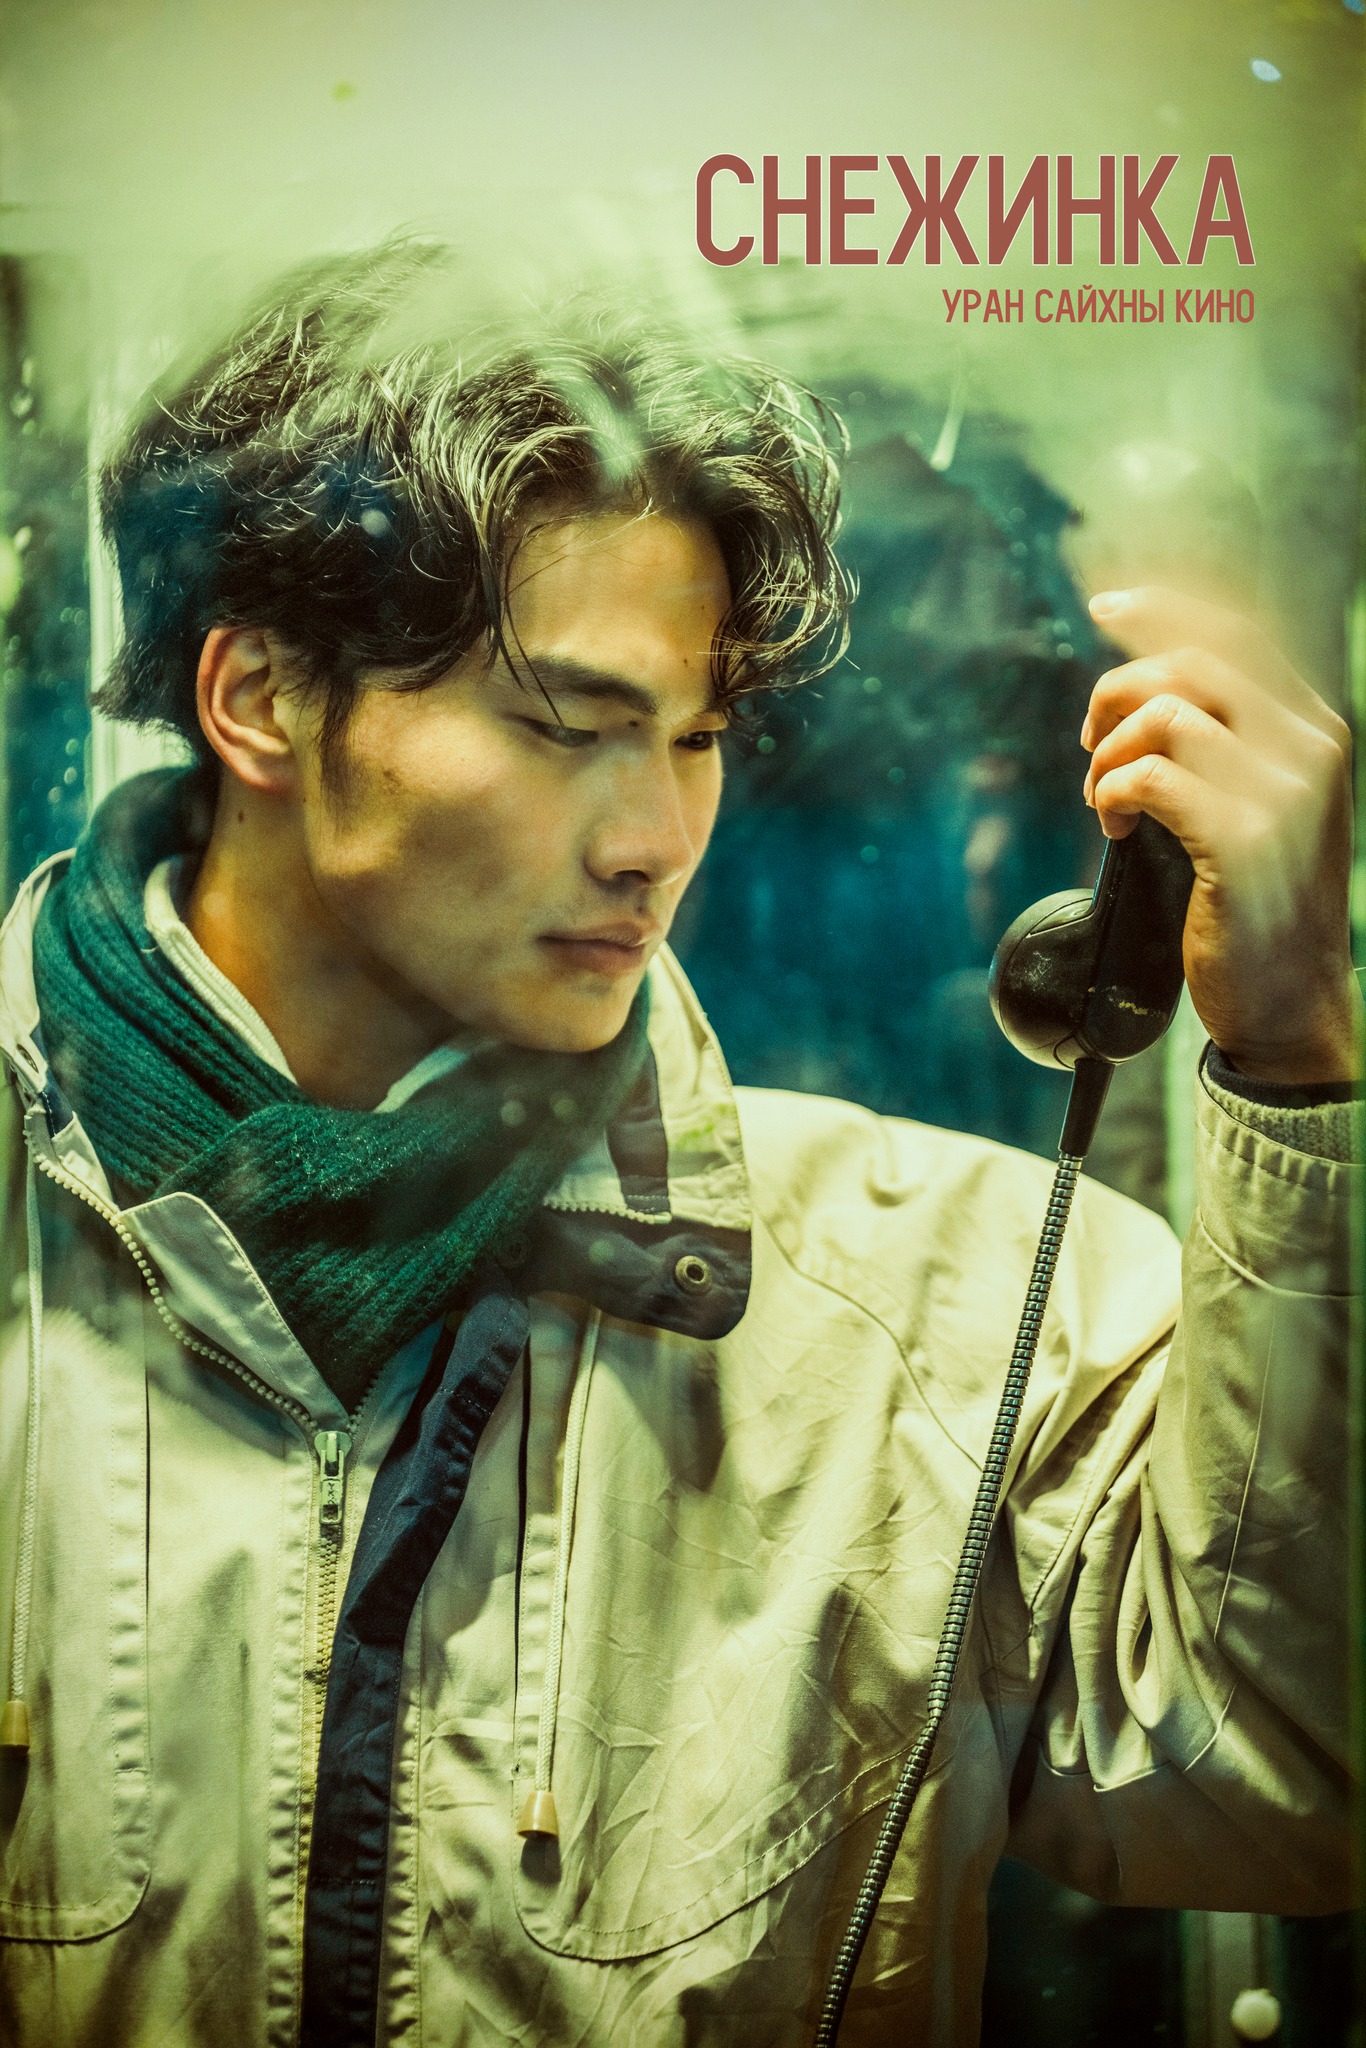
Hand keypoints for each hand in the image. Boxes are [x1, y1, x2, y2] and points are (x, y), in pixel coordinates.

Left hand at [1080, 587, 1356, 1085]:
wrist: (1292, 1003)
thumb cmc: (1256, 909)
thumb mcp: (1255, 811)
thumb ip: (1221, 750)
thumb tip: (1142, 693)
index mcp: (1315, 732)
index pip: (1236, 637)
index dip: (1161, 612)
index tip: (1104, 609)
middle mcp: (1310, 749)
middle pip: (1192, 663)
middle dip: (1117, 693)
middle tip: (1091, 748)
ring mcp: (1284, 793)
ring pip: (1166, 714)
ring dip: (1110, 754)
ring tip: (1105, 800)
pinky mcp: (1245, 840)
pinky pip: (1150, 776)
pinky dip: (1112, 792)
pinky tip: (1114, 826)